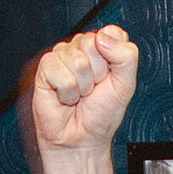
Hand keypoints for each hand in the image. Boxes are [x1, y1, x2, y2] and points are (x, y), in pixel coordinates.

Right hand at [24, 26, 138, 153]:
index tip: (109, 77)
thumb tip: (102, 37)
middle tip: (93, 89)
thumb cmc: (101, 115)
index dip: (113, 57)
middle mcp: (81, 49)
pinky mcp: (46, 69)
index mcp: (103, 48)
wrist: (81, 140)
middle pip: (92, 43)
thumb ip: (126, 56)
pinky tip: (66, 97)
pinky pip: (59, 73)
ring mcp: (63, 57)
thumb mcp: (126, 85)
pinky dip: (66, 91)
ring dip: (82, 85)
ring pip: (77, 60)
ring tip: (80, 95)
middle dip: (97, 73)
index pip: (111, 33)